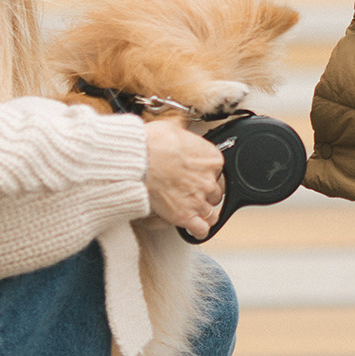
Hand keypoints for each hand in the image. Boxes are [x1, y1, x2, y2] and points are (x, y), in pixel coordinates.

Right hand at [143, 119, 223, 238]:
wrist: (136, 161)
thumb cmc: (151, 143)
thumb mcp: (173, 127)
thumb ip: (184, 131)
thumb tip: (182, 125)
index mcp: (212, 159)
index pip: (219, 171)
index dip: (206, 174)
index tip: (196, 174)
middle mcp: (209, 181)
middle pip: (216, 193)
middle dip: (204, 193)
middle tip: (190, 191)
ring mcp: (198, 200)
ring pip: (211, 213)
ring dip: (202, 212)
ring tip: (192, 210)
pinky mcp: (185, 216)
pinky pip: (202, 230)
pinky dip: (198, 230)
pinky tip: (193, 227)